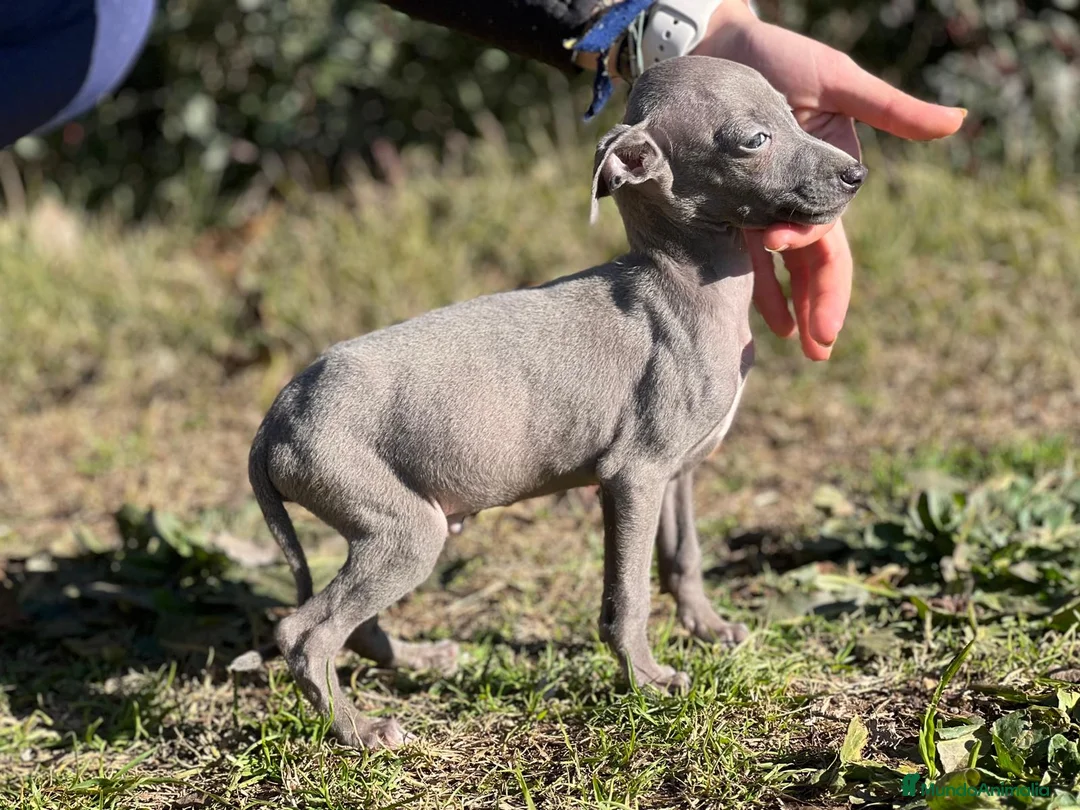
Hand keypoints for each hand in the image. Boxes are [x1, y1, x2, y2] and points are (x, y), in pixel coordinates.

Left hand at [693, 2, 965, 359]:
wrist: (718, 45)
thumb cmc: (781, 58)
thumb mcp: (838, 84)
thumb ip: (888, 111)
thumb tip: (956, 124)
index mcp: (824, 182)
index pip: (832, 249)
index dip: (830, 289)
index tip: (822, 327)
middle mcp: (790, 198)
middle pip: (807, 266)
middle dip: (812, 309)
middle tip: (817, 354)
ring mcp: (754, 201)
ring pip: (769, 265)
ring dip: (778, 304)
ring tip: (782, 343)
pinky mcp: (720, 197)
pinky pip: (728, 245)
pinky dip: (738, 276)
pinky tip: (737, 308)